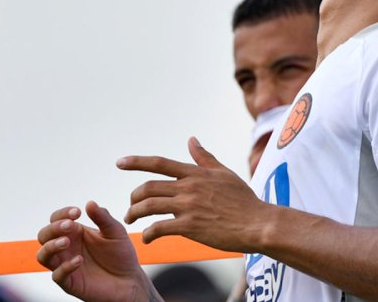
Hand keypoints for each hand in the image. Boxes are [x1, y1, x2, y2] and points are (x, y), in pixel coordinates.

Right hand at [35, 201, 157, 301]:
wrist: (129, 280)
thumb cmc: (121, 254)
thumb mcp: (115, 232)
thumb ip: (102, 217)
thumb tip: (89, 203)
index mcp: (75, 232)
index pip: (56, 219)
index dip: (62, 213)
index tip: (77, 212)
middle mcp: (67, 247)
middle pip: (44, 235)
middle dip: (53, 228)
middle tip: (69, 226)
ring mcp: (65, 265)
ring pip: (43, 255)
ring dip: (51, 246)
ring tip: (67, 242)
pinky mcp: (69, 282)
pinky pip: (57, 275)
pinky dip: (65, 267)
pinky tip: (79, 260)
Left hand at [121, 137, 269, 251]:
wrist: (257, 223)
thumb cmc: (244, 200)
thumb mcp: (224, 173)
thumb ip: (204, 158)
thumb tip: (191, 140)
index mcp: (196, 173)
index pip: (159, 163)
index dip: (136, 162)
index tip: (119, 162)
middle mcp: (189, 187)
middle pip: (148, 187)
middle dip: (133, 197)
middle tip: (130, 207)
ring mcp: (188, 206)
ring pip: (149, 206)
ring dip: (135, 214)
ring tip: (132, 220)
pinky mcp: (190, 226)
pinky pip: (159, 228)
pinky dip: (148, 234)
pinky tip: (147, 238)